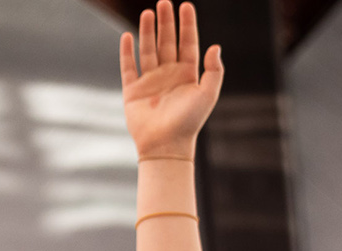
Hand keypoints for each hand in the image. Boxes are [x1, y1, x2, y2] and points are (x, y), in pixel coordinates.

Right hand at [120, 1, 222, 159]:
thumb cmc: (190, 122)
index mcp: (188, 74)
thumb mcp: (208, 94)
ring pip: (148, 50)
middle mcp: (168, 74)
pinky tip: (127, 37)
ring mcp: (150, 81)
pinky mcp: (132, 91)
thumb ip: (214, 70)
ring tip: (148, 12)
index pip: (188, 43)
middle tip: (164, 3)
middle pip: (167, 42)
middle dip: (166, 22)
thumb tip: (214, 46)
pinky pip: (128, 67)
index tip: (186, 5)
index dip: (187, 24)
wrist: (165, 144)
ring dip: (148, 31)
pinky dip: (127, 52)